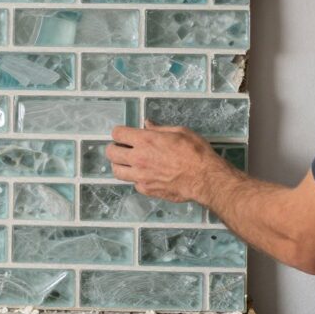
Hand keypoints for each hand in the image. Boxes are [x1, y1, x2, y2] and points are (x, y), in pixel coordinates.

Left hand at [106, 120, 239, 203]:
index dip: (119, 133)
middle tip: (122, 148)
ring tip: (128, 163)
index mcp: (145, 141)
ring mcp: (140, 176)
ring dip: (120, 165)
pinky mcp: (146, 189)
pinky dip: (136, 179)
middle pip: (111, 153)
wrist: (204, 178)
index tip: (123, 135)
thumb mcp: (180, 132)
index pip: (117, 133)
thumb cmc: (195, 152)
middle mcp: (138, 158)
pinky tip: (145, 175)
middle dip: (114, 148)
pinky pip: (133, 183)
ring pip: (116, 171)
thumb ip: (159, 128)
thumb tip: (147, 124)